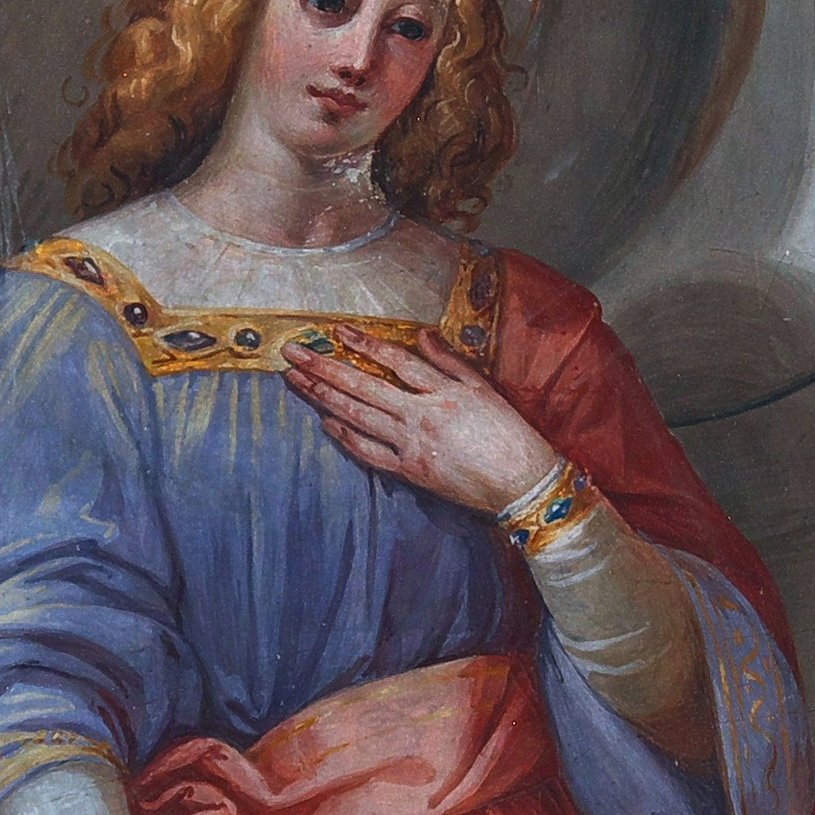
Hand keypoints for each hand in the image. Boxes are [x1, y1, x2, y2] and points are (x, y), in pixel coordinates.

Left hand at [285, 323, 554, 517]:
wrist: (522, 483)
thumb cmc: (509, 433)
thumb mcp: (484, 389)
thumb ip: (449, 361)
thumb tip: (421, 334)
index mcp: (443, 391)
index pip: (395, 360)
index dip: (364, 344)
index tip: (337, 331)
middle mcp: (422, 416)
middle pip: (363, 387)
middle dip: (324, 368)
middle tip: (293, 354)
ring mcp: (413, 445)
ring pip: (358, 417)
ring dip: (324, 398)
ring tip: (297, 382)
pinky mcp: (411, 472)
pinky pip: (370, 452)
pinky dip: (346, 437)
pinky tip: (326, 422)